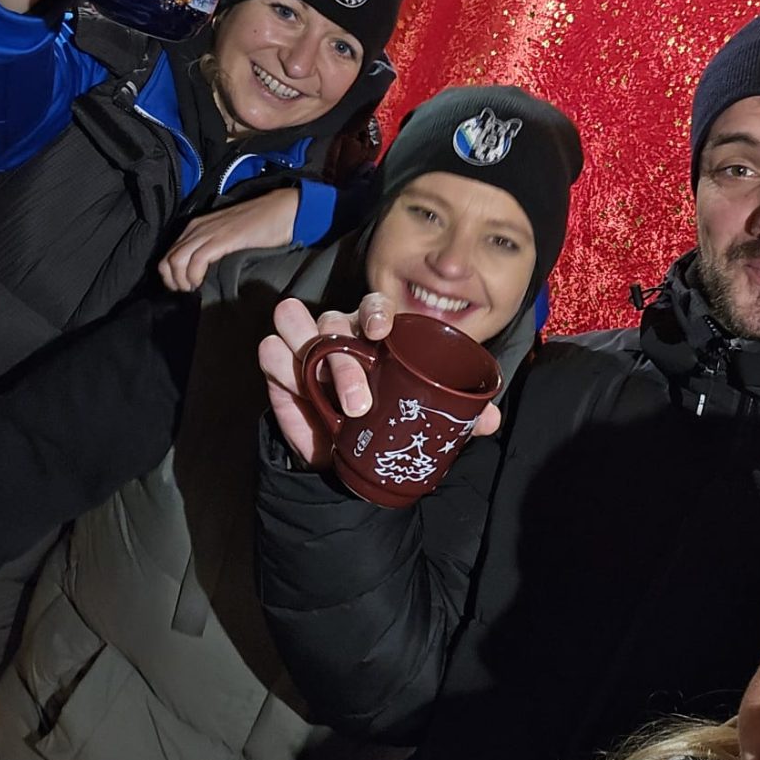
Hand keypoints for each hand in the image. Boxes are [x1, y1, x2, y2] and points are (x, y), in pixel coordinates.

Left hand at [159, 190, 300, 291]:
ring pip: (176, 261)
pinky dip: (195, 276)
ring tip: (196, 289)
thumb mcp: (228, 236)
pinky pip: (196, 260)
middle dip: (174, 282)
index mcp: (197, 227)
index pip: (169, 255)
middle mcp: (197, 228)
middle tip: (190, 292)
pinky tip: (203, 283)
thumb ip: (212, 249)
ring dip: (183, 281)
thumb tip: (202, 274)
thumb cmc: (261, 225)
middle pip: (168, 260)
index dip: (172, 277)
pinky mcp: (222, 238)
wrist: (283, 211)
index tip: (186, 288)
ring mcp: (208, 232)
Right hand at [258, 294, 500, 469]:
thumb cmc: (388, 419)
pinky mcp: (280, 371)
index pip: (374, 304)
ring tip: (325, 392)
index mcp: (377, 334)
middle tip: (358, 402)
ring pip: (293, 320)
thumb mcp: (420, 415)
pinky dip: (279, 364)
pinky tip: (294, 387)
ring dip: (306, 349)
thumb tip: (490, 420)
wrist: (350, 455)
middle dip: (343, 357)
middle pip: (332, 319)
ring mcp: (306, 348)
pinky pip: (269, 351)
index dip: (375, 311)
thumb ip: (455, 414)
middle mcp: (341, 332)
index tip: (380, 331)